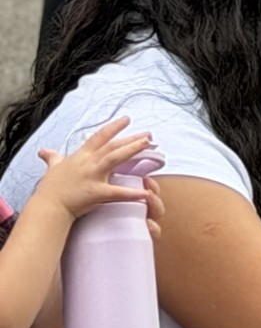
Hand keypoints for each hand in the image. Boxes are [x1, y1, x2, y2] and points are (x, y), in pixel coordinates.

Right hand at [31, 118, 156, 223]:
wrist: (47, 208)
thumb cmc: (50, 190)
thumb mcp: (52, 169)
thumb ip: (52, 158)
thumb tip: (44, 151)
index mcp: (80, 157)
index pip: (99, 137)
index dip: (113, 127)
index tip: (127, 119)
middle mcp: (88, 163)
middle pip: (112, 146)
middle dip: (131, 138)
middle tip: (149, 134)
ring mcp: (92, 176)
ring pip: (115, 158)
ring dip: (132, 150)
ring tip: (148, 144)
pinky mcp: (96, 192)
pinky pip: (117, 192)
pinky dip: (132, 193)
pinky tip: (146, 192)